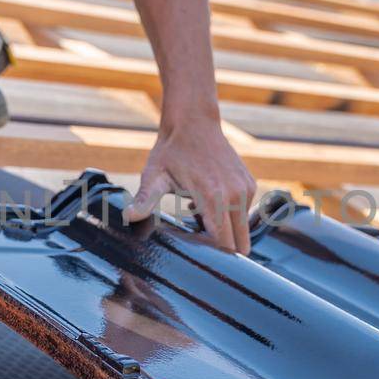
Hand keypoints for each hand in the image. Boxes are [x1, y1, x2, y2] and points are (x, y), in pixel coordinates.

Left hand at [124, 117, 256, 252]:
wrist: (193, 122)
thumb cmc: (171, 151)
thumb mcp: (155, 176)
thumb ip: (145, 200)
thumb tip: (128, 217)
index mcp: (214, 198)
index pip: (225, 244)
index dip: (213, 255)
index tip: (198, 256)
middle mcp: (235, 195)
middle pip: (240, 244)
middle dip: (223, 249)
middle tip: (199, 241)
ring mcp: (246, 189)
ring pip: (243, 230)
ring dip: (226, 231)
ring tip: (200, 216)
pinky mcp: (250, 184)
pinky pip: (244, 213)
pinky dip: (230, 215)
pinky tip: (209, 204)